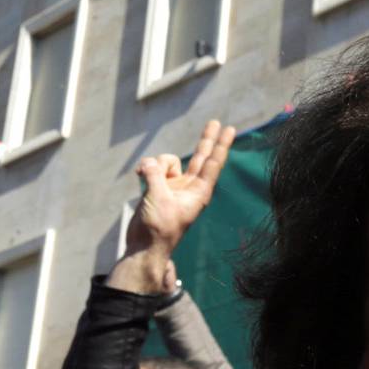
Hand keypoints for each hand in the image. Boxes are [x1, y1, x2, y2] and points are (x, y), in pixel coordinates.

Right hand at [114, 119, 235, 293]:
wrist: (143, 246)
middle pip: (200, 157)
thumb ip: (155, 174)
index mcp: (199, 192)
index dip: (221, 145)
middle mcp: (189, 186)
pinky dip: (146, 168)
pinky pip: (154, 168)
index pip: (213, 163)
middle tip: (216, 122)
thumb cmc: (159, 226)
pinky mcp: (158, 187)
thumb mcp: (159, 197)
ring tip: (146, 177)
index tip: (230, 129)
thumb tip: (148, 163)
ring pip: (168, 161)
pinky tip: (138, 174)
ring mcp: (174, 186)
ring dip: (156, 164)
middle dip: (207, 139)